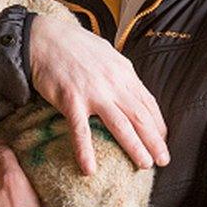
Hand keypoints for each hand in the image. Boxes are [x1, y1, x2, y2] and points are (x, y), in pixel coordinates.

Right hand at [29, 15, 168, 174]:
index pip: (148, 102)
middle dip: (155, 141)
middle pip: (140, 117)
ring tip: (144, 165)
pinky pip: (80, 130)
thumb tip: (130, 86)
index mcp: (123, 72)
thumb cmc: (73, 44)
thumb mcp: (106, 53)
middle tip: (163, 160)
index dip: (158, 124)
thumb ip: (119, 71)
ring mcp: (93, 92)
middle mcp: (113, 83)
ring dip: (135, 147)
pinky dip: (85, 151)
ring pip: (120, 125)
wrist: (43, 37)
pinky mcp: (71, 100)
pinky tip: (89, 168)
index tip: (162, 140)